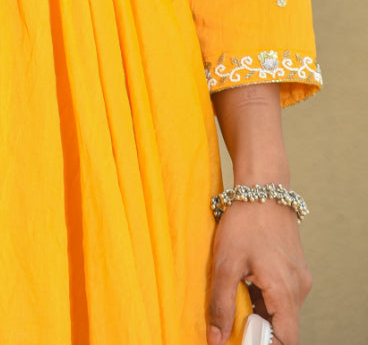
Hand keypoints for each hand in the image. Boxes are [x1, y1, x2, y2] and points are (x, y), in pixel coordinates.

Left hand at [207, 200, 311, 343]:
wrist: (262, 186)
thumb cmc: (243, 220)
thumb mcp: (225, 263)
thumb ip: (220, 304)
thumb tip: (216, 339)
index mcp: (285, 290)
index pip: (287, 341)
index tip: (243, 342)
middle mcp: (298, 288)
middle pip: (284, 328)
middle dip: (260, 332)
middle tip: (233, 322)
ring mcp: (299, 277)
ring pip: (282, 311)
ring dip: (261, 314)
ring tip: (237, 297)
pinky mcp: (295, 268)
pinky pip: (283, 295)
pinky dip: (265, 299)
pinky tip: (246, 284)